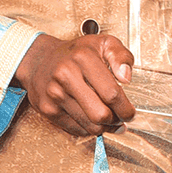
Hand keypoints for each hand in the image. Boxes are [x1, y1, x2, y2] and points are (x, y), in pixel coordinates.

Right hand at [13, 32, 135, 136]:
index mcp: (83, 58)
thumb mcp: (103, 43)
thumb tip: (126, 77)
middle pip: (100, 114)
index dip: (125, 108)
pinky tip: (93, 120)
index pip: (111, 93)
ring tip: (110, 119)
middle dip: (116, 120)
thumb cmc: (76, 53)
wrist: (41, 60)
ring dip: (105, 127)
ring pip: (89, 126)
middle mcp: (66, 76)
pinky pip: (76, 129)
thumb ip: (121, 56)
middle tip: (121, 117)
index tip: (130, 111)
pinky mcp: (48, 109)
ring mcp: (55, 95)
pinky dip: (89, 129)